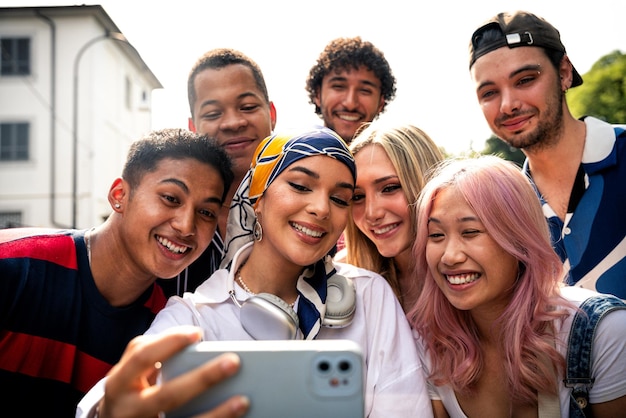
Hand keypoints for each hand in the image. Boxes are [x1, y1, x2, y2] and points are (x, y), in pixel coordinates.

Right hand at [98, 326, 248, 417]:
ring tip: (243, 400)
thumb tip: (195, 339)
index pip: (143, 357)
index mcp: (120, 381)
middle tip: (233, 362)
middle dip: (202, 379)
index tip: (197, 333)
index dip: (169, 343)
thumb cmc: (131, 386)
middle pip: (168, 396)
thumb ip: (156, 350)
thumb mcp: (132, 367)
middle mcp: (128, 409)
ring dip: (216, 414)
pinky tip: (232, 416)